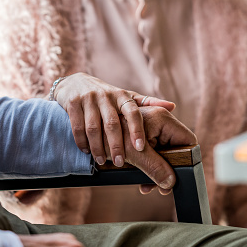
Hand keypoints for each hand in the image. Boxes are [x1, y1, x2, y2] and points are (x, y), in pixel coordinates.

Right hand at [54, 72, 174, 166]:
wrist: (75, 83)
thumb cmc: (106, 96)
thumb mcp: (126, 97)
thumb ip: (147, 103)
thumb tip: (172, 106)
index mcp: (122, 96)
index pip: (133, 112)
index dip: (137, 129)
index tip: (141, 147)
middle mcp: (106, 96)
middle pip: (112, 123)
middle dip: (116, 145)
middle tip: (119, 162)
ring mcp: (89, 99)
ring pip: (93, 127)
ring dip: (98, 146)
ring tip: (102, 160)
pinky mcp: (73, 103)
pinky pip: (77, 126)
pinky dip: (81, 140)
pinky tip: (86, 151)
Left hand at [105, 106, 196, 193]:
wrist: (89, 132)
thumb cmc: (110, 136)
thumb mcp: (135, 155)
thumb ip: (155, 168)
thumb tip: (171, 183)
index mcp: (163, 118)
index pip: (188, 140)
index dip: (188, 159)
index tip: (179, 176)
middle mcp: (159, 121)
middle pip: (175, 150)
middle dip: (167, 171)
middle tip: (160, 188)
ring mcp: (150, 130)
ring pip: (163, 156)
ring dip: (156, 173)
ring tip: (147, 186)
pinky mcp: (140, 138)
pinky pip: (152, 155)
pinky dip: (147, 168)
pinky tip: (141, 181)